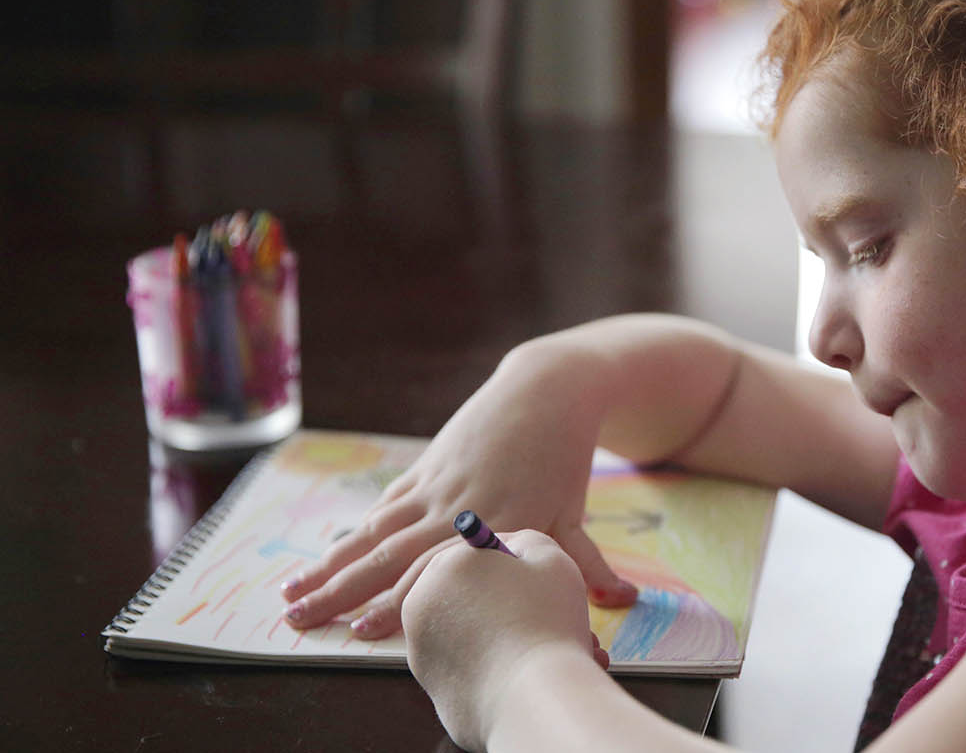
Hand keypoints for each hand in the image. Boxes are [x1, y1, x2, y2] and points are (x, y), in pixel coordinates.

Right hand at [280, 351, 638, 637]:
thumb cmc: (565, 460)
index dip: (397, 602)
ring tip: (290, 592)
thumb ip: (585, 564)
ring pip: (373, 532)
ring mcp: (434, 485)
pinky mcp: (426, 468)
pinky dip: (354, 532)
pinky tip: (328, 553)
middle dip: (340, 591)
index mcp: (492, 524)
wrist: (548, 391)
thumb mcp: (573, 515)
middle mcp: (455, 507)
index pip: (435, 572)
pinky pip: (384, 507)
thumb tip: (620, 601)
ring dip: (330, 565)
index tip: (361, 631)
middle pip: (388, 555)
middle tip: (297, 619)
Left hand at [403, 531, 600, 749]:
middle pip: (471, 594)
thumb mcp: (547, 554)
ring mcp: (422, 652)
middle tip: (550, 612)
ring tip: (555, 644)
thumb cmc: (544, 619)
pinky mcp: (435, 691)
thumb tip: (511, 548)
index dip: (513, 564)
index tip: (535, 579)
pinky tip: (532, 669)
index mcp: (444, 566)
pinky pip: (470, 666)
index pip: (477, 552)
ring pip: (473, 632)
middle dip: (512, 603)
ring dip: (510, 634)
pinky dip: (496, 665)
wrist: (534, 699)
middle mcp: (421, 607)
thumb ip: (524, 541)